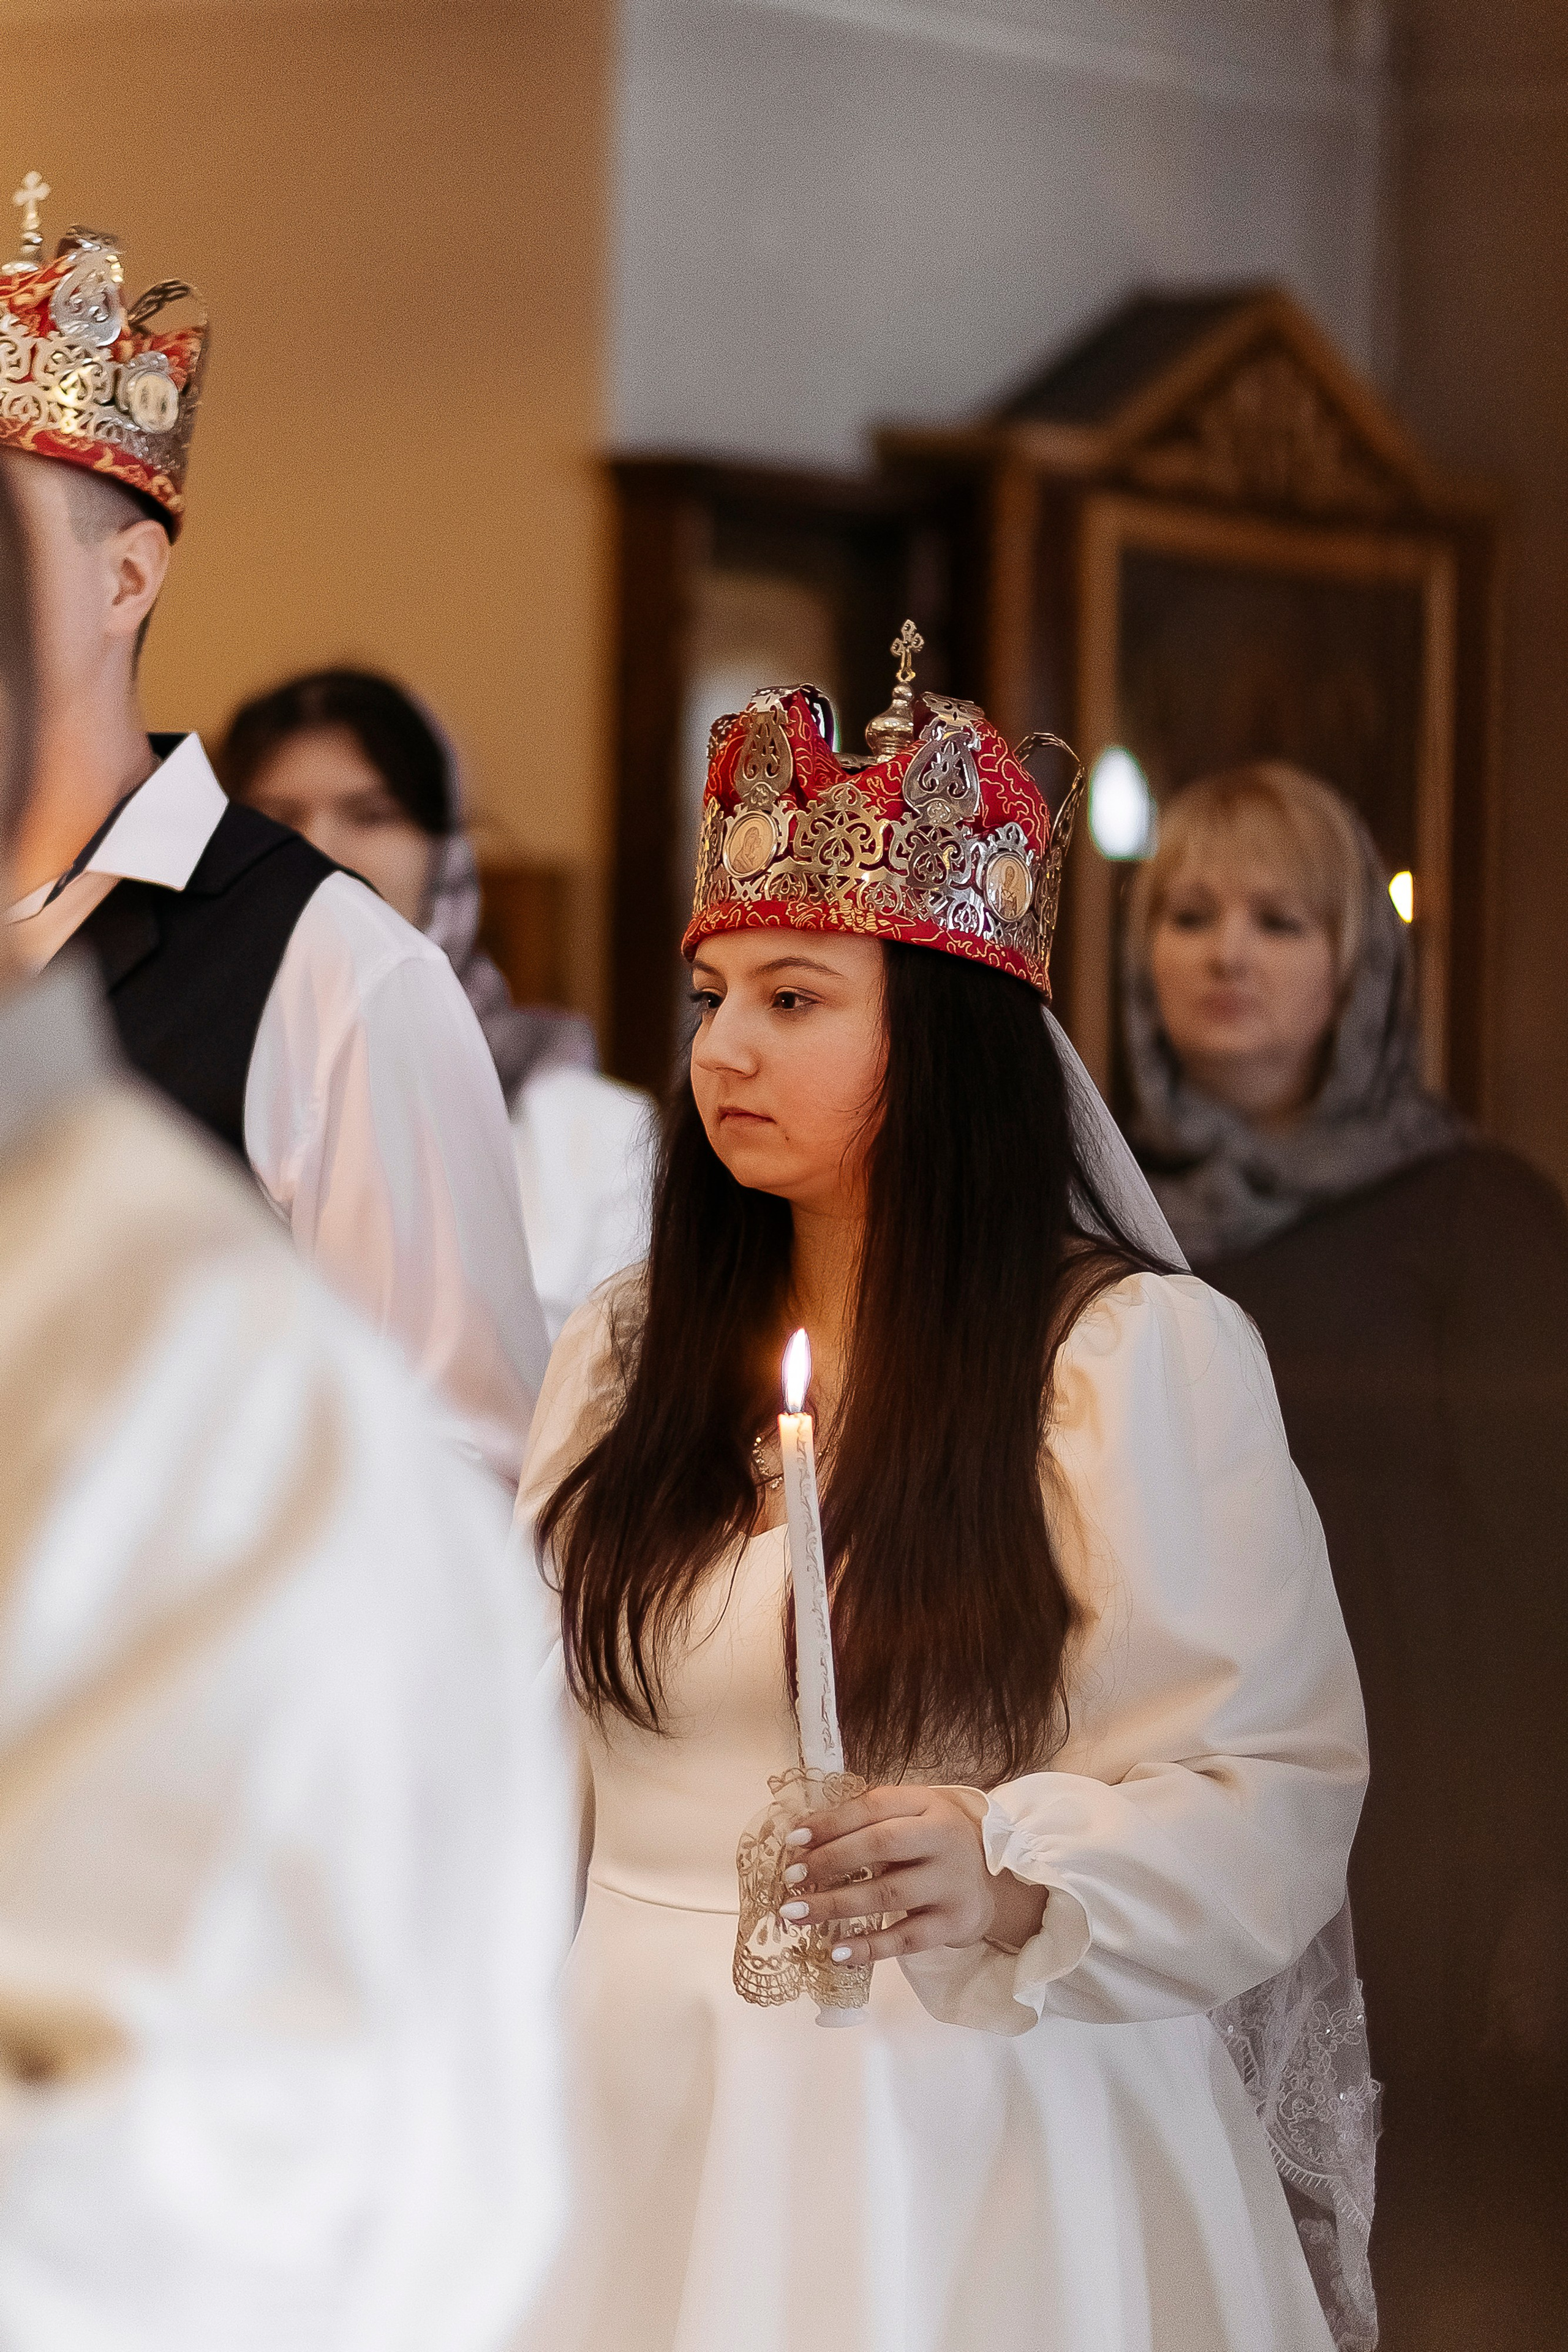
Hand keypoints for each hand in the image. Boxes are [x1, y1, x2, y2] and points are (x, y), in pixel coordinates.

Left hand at [778, 1783, 1046, 1965]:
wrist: (990, 1882)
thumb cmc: (932, 1845)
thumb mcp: (912, 1817)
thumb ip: (868, 1820)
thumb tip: (804, 1837)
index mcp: (928, 1805)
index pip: (874, 1807)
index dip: (831, 1822)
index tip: (794, 1839)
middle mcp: (944, 1839)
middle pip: (881, 1845)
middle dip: (830, 1860)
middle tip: (790, 1877)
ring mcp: (951, 1883)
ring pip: (888, 1894)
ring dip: (836, 1905)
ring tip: (796, 1913)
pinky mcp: (953, 1923)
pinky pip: (905, 1939)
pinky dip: (868, 1948)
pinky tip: (836, 1952)